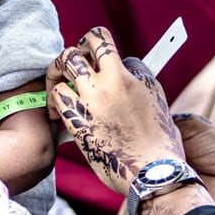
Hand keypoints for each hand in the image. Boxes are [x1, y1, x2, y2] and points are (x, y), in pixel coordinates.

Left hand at [47, 27, 184, 193]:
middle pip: (94, 40)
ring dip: (61, 68)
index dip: (118, 68)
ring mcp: (96, 97)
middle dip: (85, 45)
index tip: (114, 81)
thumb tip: (128, 92)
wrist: (152, 174)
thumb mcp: (160, 112)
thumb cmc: (161, 151)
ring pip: (67, 59)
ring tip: (61, 80)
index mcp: (141, 79)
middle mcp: (117, 81)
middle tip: (82, 60)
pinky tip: (56, 110)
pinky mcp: (78, 117)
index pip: (124, 57)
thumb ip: (142, 94)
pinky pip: (57, 93)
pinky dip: (53, 98)